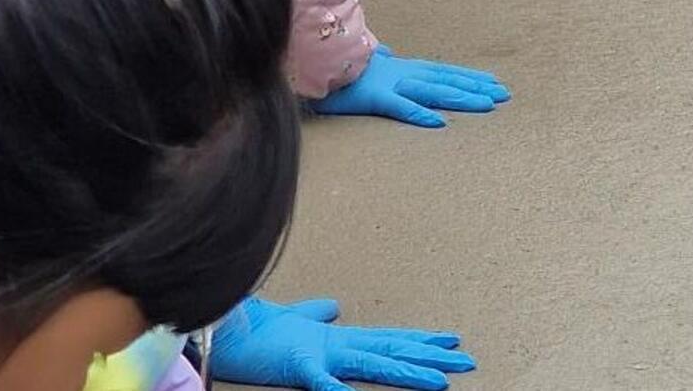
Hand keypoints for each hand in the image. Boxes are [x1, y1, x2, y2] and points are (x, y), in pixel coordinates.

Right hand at [209, 297, 474, 390]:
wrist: (224, 325)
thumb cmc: (257, 329)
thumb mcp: (295, 323)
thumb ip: (316, 316)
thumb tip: (332, 309)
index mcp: (339, 338)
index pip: (391, 338)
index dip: (422, 340)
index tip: (452, 340)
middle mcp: (338, 344)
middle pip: (395, 349)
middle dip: (433, 356)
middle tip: (469, 361)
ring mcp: (321, 353)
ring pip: (375, 362)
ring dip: (409, 372)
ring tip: (439, 381)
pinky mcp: (297, 364)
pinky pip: (322, 380)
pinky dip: (338, 388)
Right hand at [309, 47, 509, 129]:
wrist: (309, 64)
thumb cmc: (335, 67)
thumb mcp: (362, 63)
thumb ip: (379, 59)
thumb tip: (388, 51)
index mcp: (400, 68)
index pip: (443, 72)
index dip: (469, 77)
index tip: (493, 82)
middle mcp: (401, 73)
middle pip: (447, 80)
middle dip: (477, 86)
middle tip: (506, 94)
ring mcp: (389, 84)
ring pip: (433, 91)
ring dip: (462, 97)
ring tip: (488, 105)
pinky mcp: (372, 97)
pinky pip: (400, 107)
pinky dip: (420, 114)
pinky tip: (440, 123)